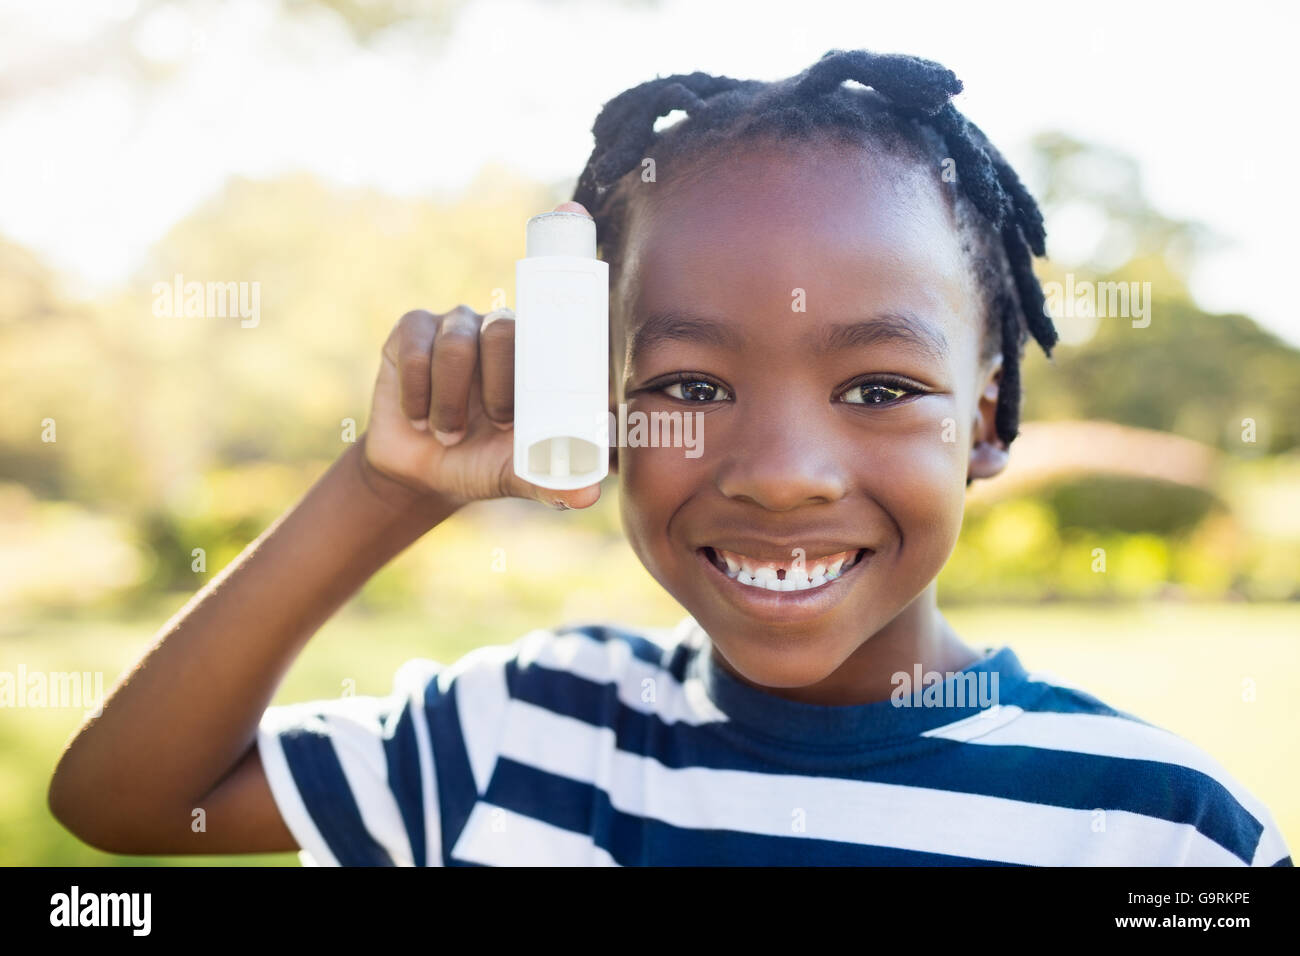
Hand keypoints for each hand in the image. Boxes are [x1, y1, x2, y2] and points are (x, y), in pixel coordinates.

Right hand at [360, 203, 602, 512]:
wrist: (425, 474)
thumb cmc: (488, 464)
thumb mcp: (521, 476)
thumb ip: (554, 483)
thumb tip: (588, 495)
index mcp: (541, 354)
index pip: (558, 300)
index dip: (565, 251)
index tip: (572, 212)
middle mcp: (503, 329)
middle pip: (508, 329)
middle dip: (501, 387)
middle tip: (491, 424)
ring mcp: (456, 325)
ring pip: (460, 342)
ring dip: (454, 401)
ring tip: (451, 433)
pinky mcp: (411, 332)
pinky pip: (415, 345)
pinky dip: (418, 391)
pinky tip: (420, 416)